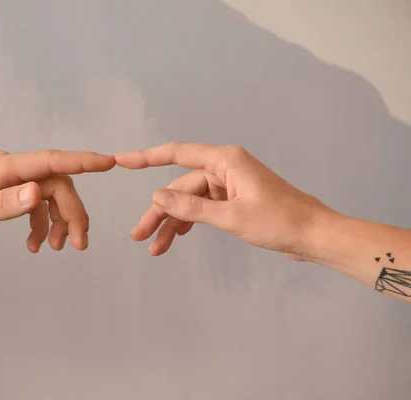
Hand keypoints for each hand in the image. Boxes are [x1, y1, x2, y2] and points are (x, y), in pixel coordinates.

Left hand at [0, 150, 114, 253]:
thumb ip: (2, 205)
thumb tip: (38, 192)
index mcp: (1, 169)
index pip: (49, 161)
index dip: (82, 161)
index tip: (109, 162)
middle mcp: (8, 171)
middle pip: (56, 184)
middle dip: (72, 213)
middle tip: (78, 244)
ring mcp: (7, 182)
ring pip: (48, 196)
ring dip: (58, 221)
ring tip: (56, 249)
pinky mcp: (4, 195)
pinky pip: (34, 206)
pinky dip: (40, 225)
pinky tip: (35, 245)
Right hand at [115, 142, 333, 257]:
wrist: (315, 235)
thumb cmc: (280, 222)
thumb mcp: (232, 218)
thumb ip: (192, 208)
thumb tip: (157, 197)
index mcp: (225, 161)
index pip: (176, 154)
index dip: (146, 157)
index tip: (121, 160)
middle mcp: (225, 168)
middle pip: (181, 187)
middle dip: (160, 213)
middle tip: (139, 236)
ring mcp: (230, 184)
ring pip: (191, 201)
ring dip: (174, 223)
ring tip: (155, 248)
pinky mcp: (235, 200)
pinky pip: (204, 208)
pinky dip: (191, 223)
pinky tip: (177, 238)